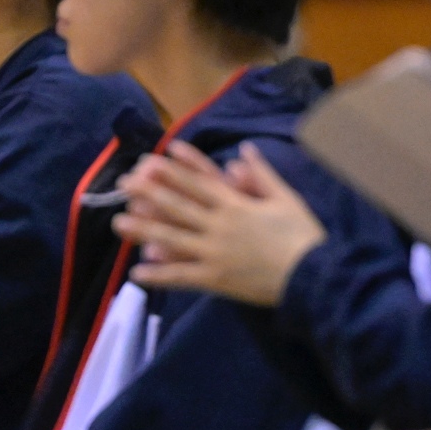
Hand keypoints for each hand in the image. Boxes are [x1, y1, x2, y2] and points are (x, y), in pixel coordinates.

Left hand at [117, 142, 325, 305]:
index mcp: (236, 204)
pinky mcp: (216, 279)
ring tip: (117, 223)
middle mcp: (219, 225)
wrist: (313, 273)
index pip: (199, 182)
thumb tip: (244, 151)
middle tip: (123, 183)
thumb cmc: (302, 235)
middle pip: (178, 205)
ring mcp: (214, 252)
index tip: (153, 158)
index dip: (175, 169)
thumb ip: (262, 174)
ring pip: (172, 238)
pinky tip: (136, 273)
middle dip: (149, 192)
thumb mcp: (285, 198)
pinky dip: (159, 275)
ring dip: (143, 230)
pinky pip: (182, 277)